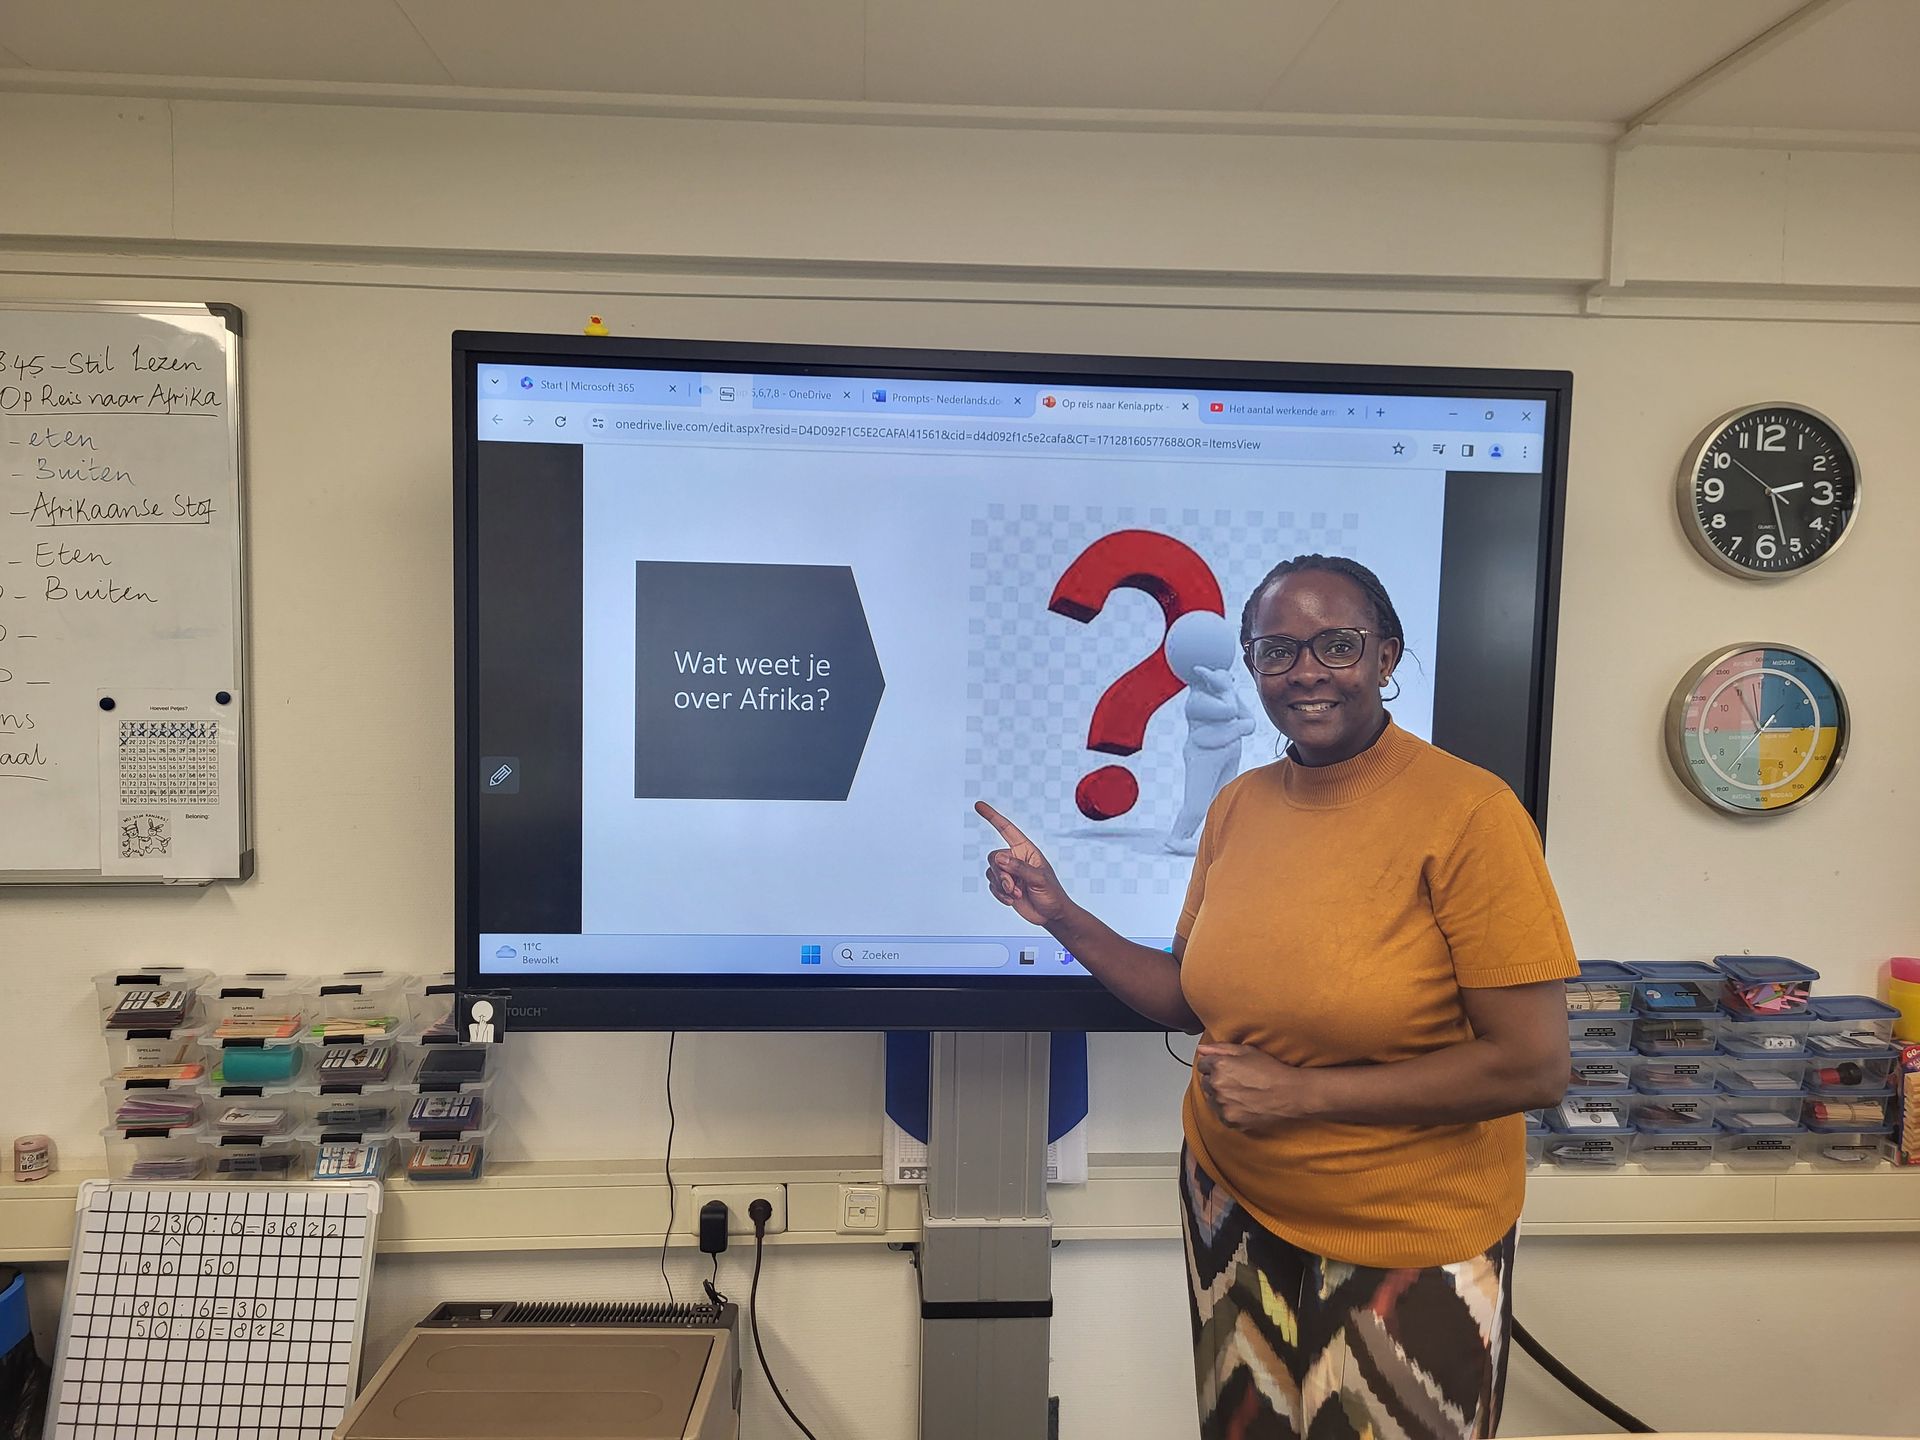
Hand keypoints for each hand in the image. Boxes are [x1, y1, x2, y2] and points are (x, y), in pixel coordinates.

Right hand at [975, 802, 1074, 925]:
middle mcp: (1015, 858)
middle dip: (1001, 874)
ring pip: (991, 872)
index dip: (992, 817)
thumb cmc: (1052, 894)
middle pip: (994, 857)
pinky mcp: (1004, 887)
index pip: (1007, 829)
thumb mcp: (1039, 879)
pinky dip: (1000, 895)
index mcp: (1026, 850)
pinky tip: (1012, 901)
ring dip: (1002, 887)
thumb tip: (1000, 859)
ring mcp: (1009, 873)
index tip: (979, 805)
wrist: (1051, 915)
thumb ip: (1019, 868)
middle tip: (1013, 887)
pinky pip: (991, 886)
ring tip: (1017, 894)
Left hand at [1194, 1043, 1314, 1132]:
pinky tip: (1243, 1103)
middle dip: (1216, 1080)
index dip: (1214, 1064)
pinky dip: (1228, 1109)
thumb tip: (1202, 1049)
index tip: (1226, 1068)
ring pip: (1211, 1098)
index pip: (1202, 1064)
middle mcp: (1217, 1086)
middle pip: (1206, 1082)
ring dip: (1220, 1095)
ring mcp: (1222, 1105)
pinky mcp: (1229, 1120)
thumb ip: (1220, 1048)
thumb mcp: (1246, 1051)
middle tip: (1237, 1080)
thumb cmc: (1271, 1071)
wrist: (1289, 1094)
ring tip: (1241, 1092)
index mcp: (1219, 1066)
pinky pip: (1220, 1113)